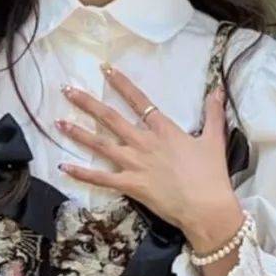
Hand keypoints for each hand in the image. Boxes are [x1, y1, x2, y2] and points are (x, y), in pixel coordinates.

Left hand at [56, 61, 241, 244]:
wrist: (206, 207)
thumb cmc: (211, 175)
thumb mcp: (214, 139)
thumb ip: (214, 113)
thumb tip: (217, 89)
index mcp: (163, 130)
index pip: (138, 100)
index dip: (121, 84)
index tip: (105, 69)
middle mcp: (144, 142)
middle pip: (111, 118)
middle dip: (87, 103)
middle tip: (67, 90)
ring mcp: (134, 163)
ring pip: (100, 144)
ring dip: (78, 133)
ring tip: (58, 123)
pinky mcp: (130, 185)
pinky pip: (100, 178)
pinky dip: (81, 173)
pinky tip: (64, 166)